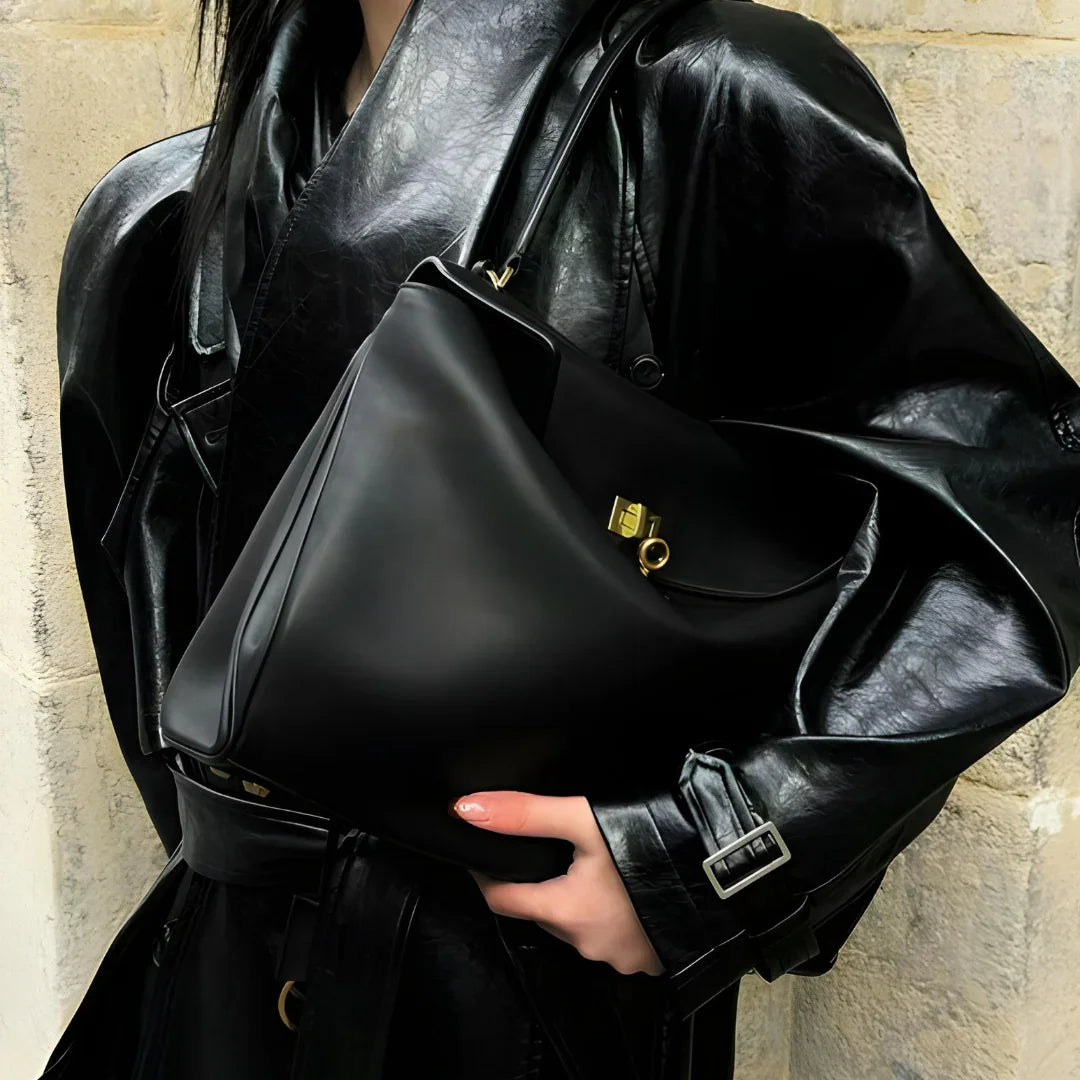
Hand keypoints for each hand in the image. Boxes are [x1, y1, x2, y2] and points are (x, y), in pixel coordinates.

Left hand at [452, 791, 662, 975]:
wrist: (727, 876)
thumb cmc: (652, 846)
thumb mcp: (584, 821)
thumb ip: (526, 814)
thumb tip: (468, 808)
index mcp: (565, 912)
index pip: (503, 899)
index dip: (490, 875)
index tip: (485, 855)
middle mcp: (586, 943)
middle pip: (543, 911)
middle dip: (540, 884)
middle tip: (549, 850)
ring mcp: (621, 957)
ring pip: (580, 926)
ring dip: (578, 901)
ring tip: (593, 867)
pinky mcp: (650, 960)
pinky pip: (615, 937)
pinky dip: (612, 915)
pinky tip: (626, 891)